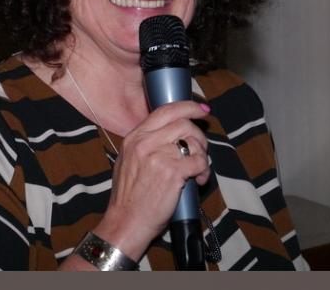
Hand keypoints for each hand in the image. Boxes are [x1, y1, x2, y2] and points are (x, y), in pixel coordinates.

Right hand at [94, 100, 210, 260]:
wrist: (125, 222)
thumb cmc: (129, 196)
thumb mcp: (128, 160)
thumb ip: (146, 143)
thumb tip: (172, 132)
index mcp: (135, 137)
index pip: (165, 110)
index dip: (187, 107)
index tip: (201, 109)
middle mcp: (145, 143)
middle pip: (183, 123)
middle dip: (199, 135)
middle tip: (201, 150)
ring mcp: (159, 157)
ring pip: (193, 142)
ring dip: (202, 155)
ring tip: (198, 169)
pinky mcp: (172, 173)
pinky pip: (199, 161)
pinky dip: (204, 170)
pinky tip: (198, 180)